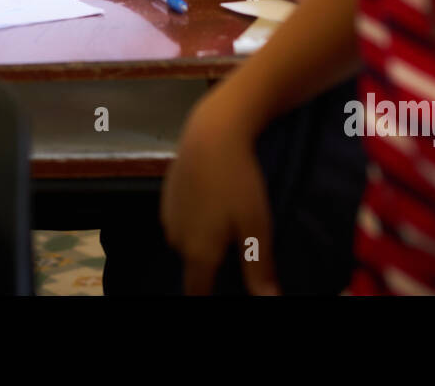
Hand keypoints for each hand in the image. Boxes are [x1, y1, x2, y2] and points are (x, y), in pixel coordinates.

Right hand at [161, 88, 278, 294]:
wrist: (211, 133)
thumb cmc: (238, 182)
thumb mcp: (257, 226)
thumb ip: (258, 269)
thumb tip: (268, 300)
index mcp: (198, 252)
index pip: (196, 292)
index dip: (207, 298)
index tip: (222, 291)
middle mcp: (176, 239)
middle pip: (193, 265)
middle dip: (210, 265)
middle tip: (236, 248)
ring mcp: (168, 216)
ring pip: (186, 241)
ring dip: (201, 240)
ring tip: (226, 221)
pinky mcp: (166, 195)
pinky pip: (181, 219)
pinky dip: (194, 218)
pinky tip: (213, 200)